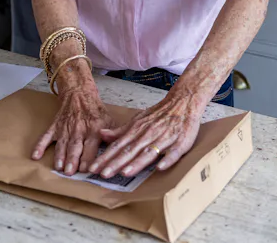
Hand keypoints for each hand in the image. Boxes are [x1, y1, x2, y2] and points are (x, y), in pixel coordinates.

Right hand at [32, 85, 114, 175]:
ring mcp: (65, 129)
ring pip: (62, 144)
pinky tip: (35, 156)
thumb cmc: (96, 111)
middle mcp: (79, 130)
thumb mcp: (110, 121)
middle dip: (72, 159)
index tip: (86, 170)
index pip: (91, 147)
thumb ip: (114, 136)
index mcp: (94, 130)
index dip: (88, 158)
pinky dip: (39, 146)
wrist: (79, 93)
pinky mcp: (55, 127)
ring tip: (58, 167)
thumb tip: (118, 151)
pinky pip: (46, 137)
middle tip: (70, 172)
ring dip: (59, 156)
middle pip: (75, 147)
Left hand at [88, 88, 206, 178]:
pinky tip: (160, 168)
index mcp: (137, 130)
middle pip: (130, 150)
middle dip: (116, 163)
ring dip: (137, 163)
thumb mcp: (138, 120)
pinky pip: (174, 153)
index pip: (118, 145)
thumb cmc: (159, 114)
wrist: (183, 102)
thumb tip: (101, 134)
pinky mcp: (181, 142)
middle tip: (103, 174)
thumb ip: (121, 131)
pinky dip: (167, 160)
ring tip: (125, 173)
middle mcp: (149, 135)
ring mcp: (165, 138)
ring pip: (149, 152)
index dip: (105, 157)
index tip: (93, 168)